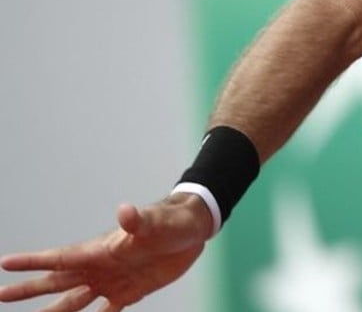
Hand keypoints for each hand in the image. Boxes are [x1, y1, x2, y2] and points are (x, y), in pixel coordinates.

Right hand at [0, 194, 212, 310]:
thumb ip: (138, 221)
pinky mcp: (128, 293)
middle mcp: (99, 267)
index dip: (33, 262)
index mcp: (100, 250)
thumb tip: (124, 211)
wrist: (192, 231)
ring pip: (74, 301)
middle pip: (57, 282)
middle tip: (1, 296)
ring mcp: (112, 281)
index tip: (5, 263)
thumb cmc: (171, 221)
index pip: (60, 258)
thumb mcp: (155, 223)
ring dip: (53, 311)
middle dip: (28, 290)